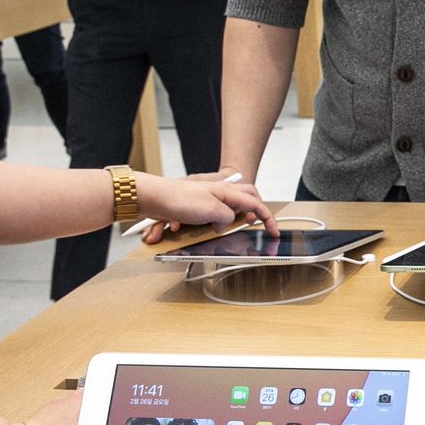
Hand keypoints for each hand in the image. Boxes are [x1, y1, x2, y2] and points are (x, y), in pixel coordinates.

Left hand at [136, 172, 277, 243]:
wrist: (150, 197)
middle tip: (250, 225)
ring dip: (214, 225)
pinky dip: (192, 227)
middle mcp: (218, 195)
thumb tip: (227, 224)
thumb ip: (227, 218)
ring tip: (207, 230)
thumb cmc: (178, 199)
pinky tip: (178, 229)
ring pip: (220, 213)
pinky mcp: (191, 209)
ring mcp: (205, 201)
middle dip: (250, 213)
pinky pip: (200, 219)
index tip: (274, 232)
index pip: (255, 204)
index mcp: (226, 193)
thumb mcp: (211, 210)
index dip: (267, 218)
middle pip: (244, 200)